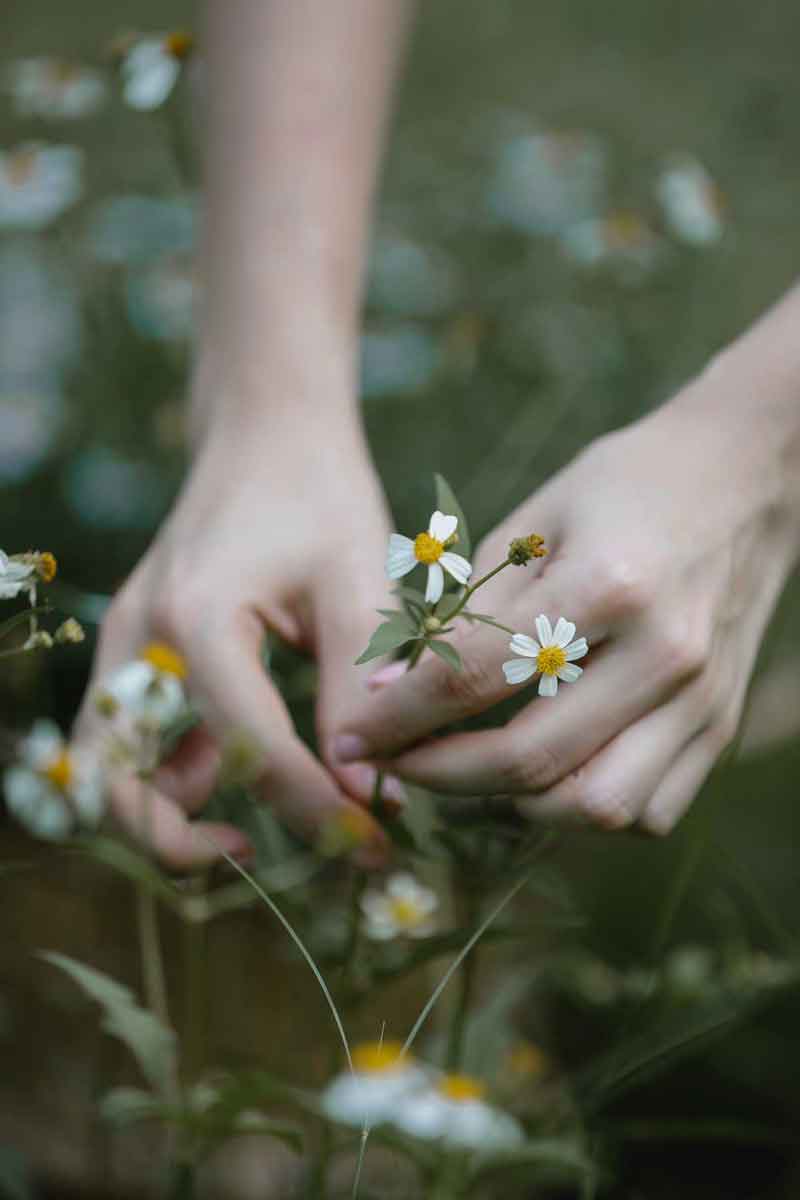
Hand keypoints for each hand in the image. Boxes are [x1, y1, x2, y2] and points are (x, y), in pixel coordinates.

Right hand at [75, 414, 392, 868]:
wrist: (266, 430)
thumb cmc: (319, 492)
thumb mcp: (357, 583)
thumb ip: (359, 688)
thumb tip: (369, 792)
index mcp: (196, 618)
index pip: (250, 751)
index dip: (316, 812)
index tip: (372, 848)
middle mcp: (139, 638)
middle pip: (118, 784)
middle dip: (183, 843)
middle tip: (266, 854)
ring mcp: (126, 644)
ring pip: (109, 770)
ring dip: (166, 816)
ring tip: (252, 825)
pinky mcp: (136, 650)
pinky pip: (130, 739)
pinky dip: (172, 775)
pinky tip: (243, 769)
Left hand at [331, 377, 799, 833]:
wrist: (749, 473)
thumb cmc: (627, 483)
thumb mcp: (535, 521)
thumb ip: (467, 612)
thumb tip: (388, 692)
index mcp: (607, 583)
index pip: (474, 679)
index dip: (397, 718)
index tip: (351, 737)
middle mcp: (661, 652)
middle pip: (531, 760)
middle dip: (439, 775)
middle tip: (397, 763)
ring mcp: (700, 697)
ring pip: (596, 807)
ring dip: (516, 805)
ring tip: (472, 771)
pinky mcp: (720, 722)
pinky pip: (648, 810)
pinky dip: (584, 809)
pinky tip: (548, 774)